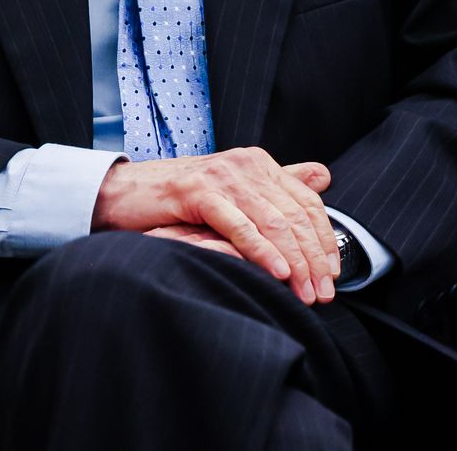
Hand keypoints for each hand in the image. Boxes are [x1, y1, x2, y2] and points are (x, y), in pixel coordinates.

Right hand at [92, 149, 338, 303]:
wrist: (124, 194)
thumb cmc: (179, 201)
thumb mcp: (233, 193)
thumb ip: (277, 186)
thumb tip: (323, 176)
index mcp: (258, 163)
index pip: (306, 201)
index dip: (323, 238)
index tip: (333, 273)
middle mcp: (246, 165)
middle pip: (295, 214)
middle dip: (313, 257)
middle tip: (323, 293)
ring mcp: (223, 177)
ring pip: (273, 221)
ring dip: (295, 261)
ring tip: (305, 291)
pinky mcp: (199, 192)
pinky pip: (239, 225)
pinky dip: (262, 251)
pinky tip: (277, 272)